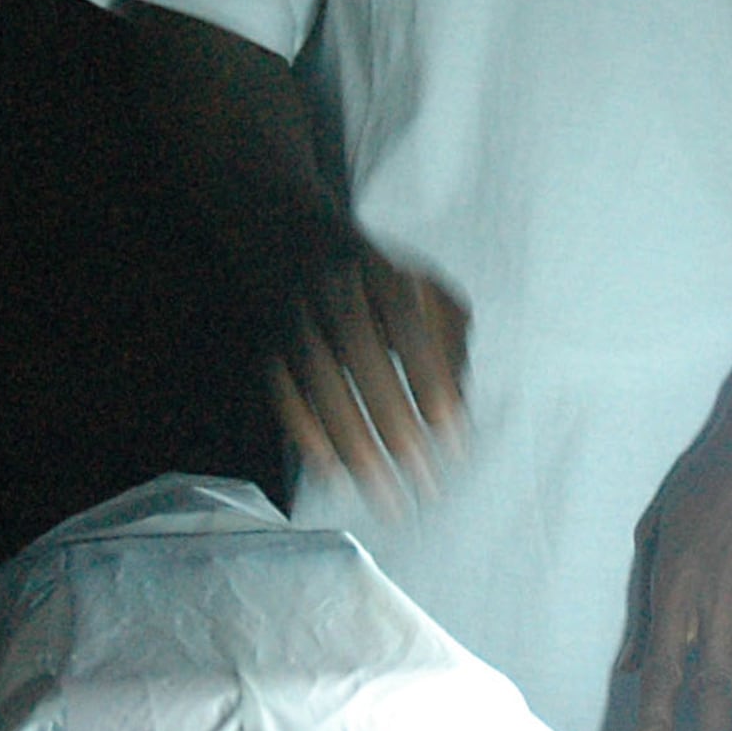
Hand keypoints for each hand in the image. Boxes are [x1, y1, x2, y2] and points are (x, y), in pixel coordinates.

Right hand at [270, 239, 468, 519]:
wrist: (291, 236)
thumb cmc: (378, 278)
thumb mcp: (426, 289)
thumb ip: (451, 342)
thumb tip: (460, 410)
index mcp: (382, 272)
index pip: (409, 330)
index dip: (430, 384)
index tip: (452, 440)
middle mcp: (335, 290)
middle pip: (361, 357)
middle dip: (393, 424)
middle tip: (422, 483)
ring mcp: (297, 317)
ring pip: (319, 380)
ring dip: (351, 442)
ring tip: (382, 494)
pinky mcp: (271, 344)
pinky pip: (285, 393)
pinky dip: (306, 433)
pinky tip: (333, 473)